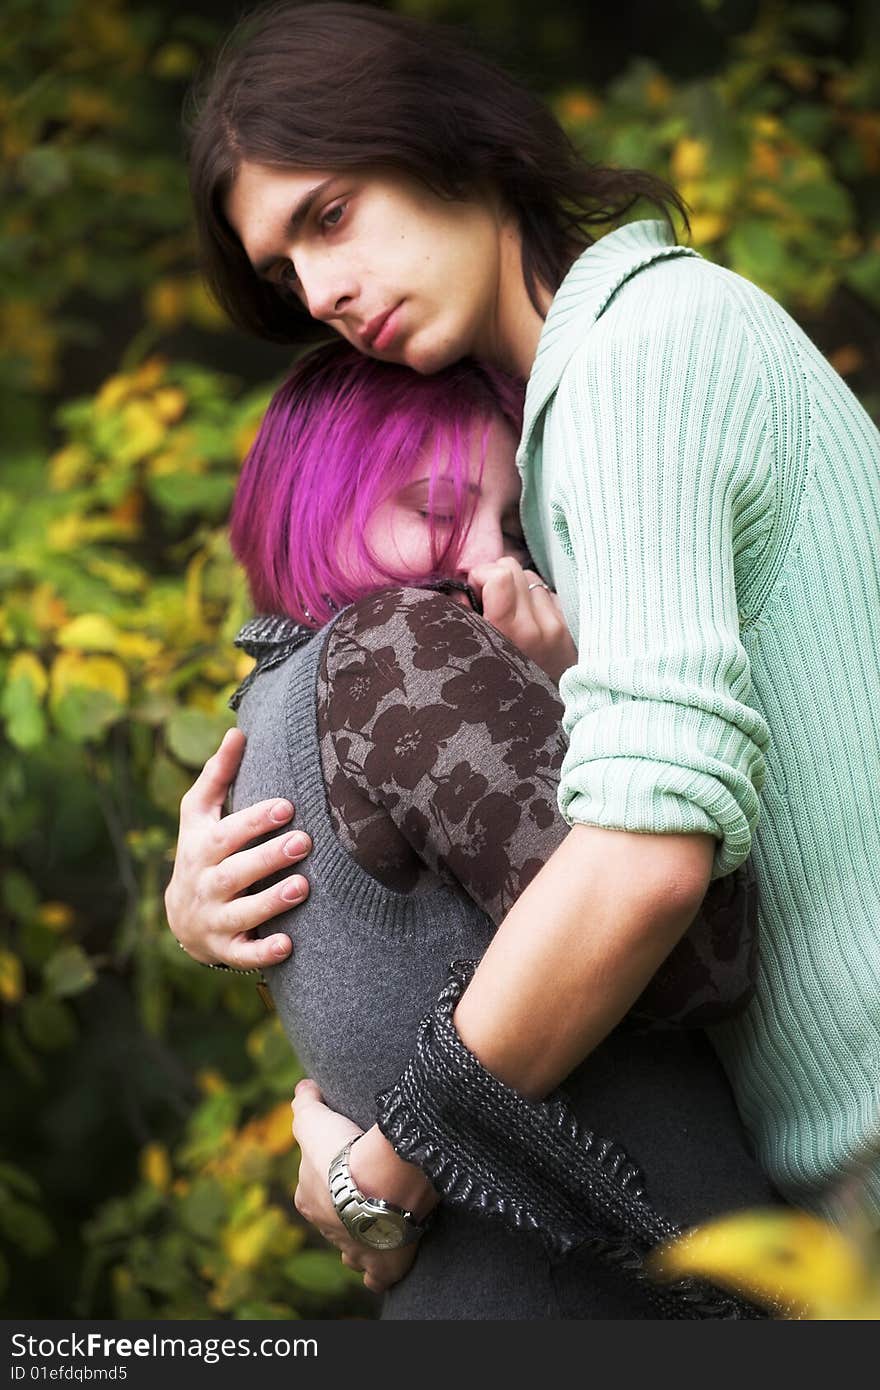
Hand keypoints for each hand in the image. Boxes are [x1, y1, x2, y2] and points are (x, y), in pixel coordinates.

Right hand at [165, 728, 311, 969]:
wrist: (182, 917)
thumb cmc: (202, 851)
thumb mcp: (200, 815)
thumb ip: (219, 775)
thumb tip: (238, 730)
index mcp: (202, 847)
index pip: (227, 832)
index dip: (255, 820)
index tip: (287, 805)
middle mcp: (206, 883)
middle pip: (235, 871)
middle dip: (268, 857)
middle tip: (304, 841)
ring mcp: (214, 918)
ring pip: (241, 913)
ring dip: (271, 902)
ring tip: (303, 887)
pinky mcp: (225, 949)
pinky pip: (243, 954)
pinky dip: (263, 952)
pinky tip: (288, 945)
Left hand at [292, 1080, 427, 1293]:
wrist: (380, 1185)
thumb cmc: (344, 1153)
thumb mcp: (316, 1120)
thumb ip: (305, 1104)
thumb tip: (302, 1088)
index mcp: (307, 1197)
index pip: (313, 1186)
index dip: (328, 1174)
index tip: (348, 1162)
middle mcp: (326, 1227)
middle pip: (334, 1217)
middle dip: (344, 1209)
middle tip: (367, 1190)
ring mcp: (352, 1249)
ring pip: (352, 1247)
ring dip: (359, 1238)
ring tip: (376, 1226)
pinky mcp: (380, 1265)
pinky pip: (375, 1275)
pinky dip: (378, 1271)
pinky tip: (386, 1261)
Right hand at [468, 557, 576, 683]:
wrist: (544, 715)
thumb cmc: (498, 688)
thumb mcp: (471, 656)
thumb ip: (461, 618)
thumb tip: (460, 590)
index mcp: (507, 632)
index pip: (499, 575)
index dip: (481, 575)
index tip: (474, 592)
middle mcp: (535, 626)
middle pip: (513, 567)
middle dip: (495, 576)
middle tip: (488, 599)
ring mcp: (555, 625)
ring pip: (531, 577)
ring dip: (516, 587)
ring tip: (509, 612)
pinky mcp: (568, 627)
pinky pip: (546, 593)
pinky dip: (533, 600)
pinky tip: (527, 622)